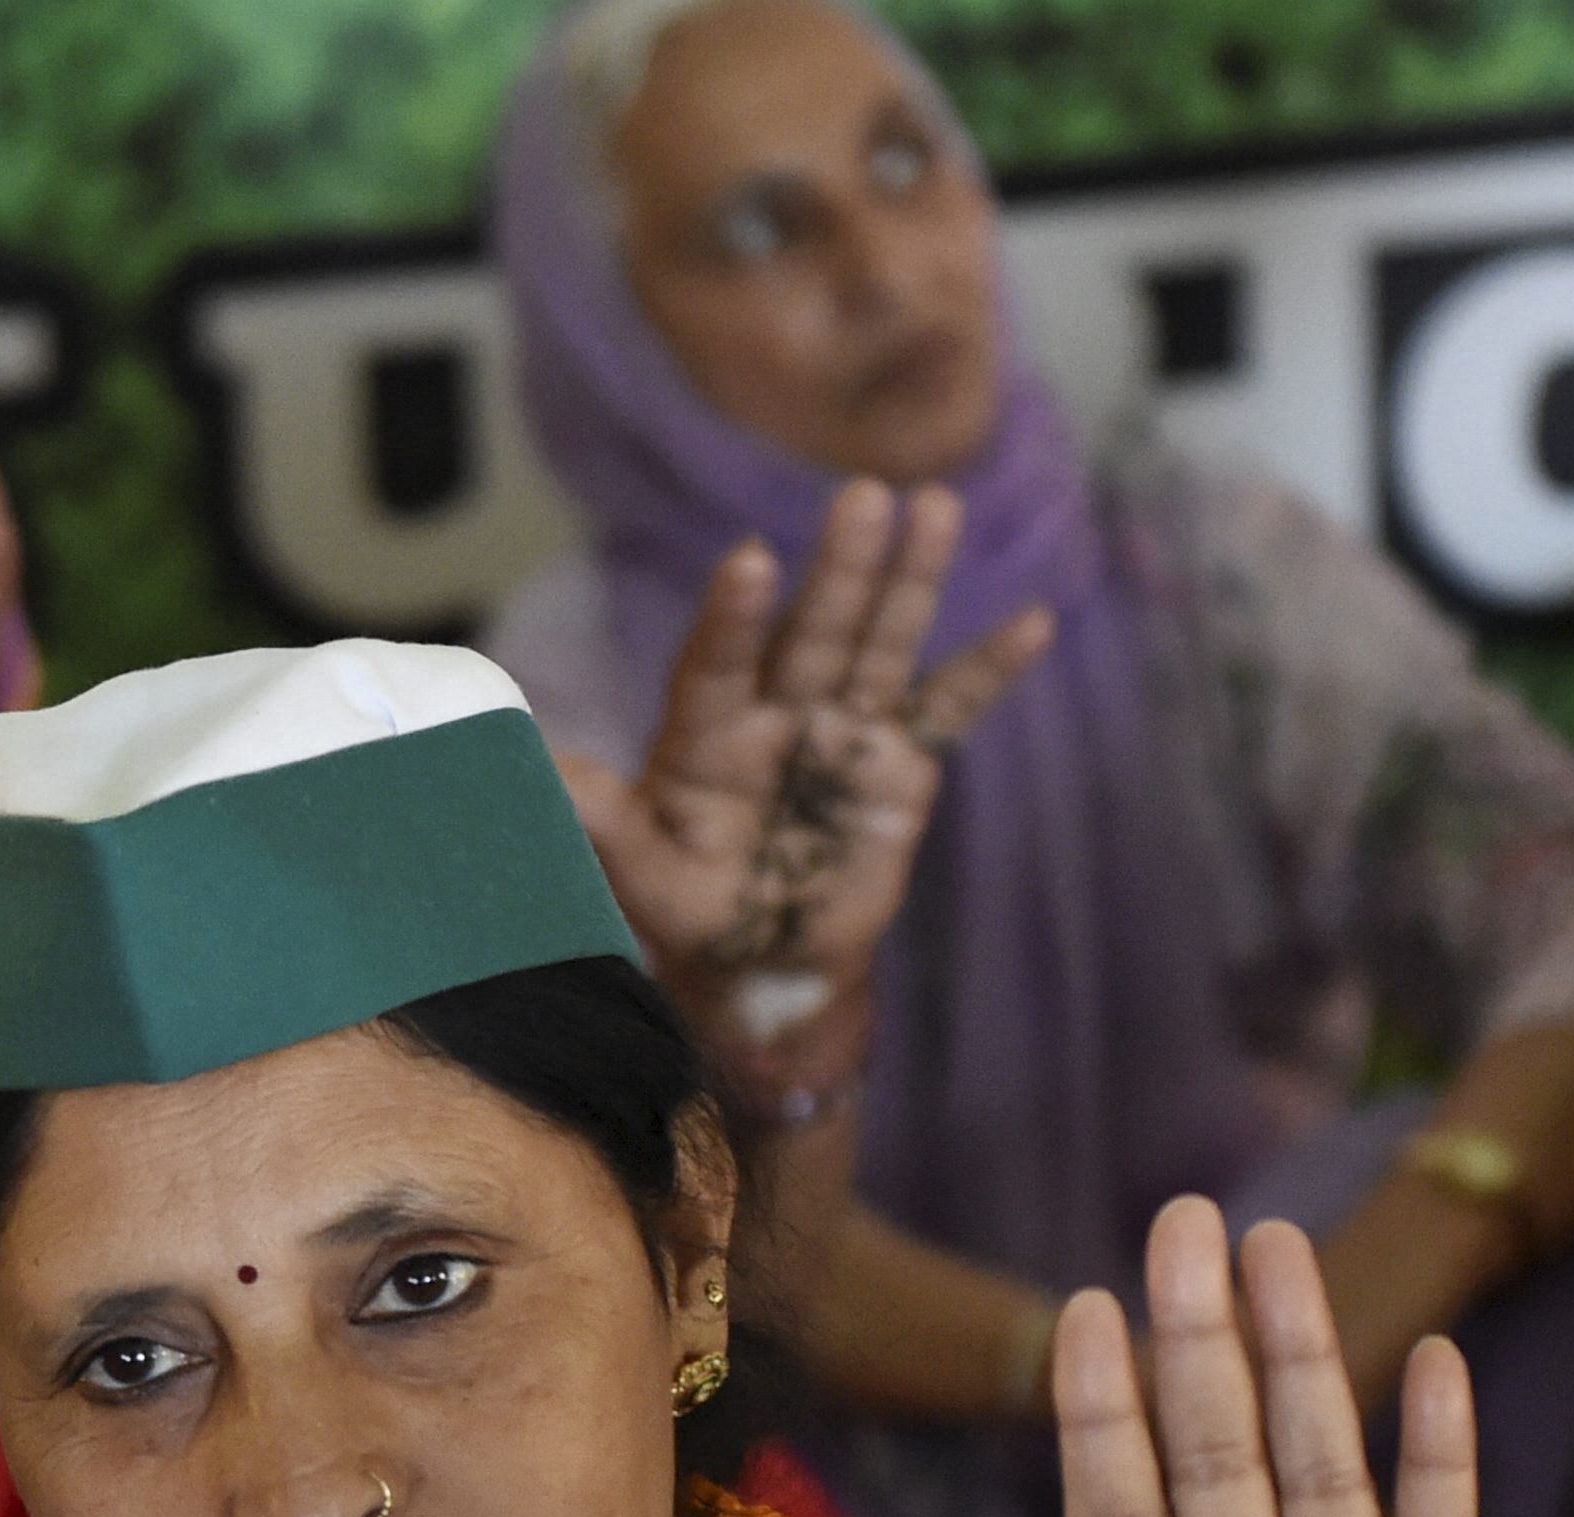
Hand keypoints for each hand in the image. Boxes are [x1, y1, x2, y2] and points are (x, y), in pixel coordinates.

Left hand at [557, 477, 1051, 1112]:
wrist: (765, 961)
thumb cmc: (695, 912)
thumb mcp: (644, 877)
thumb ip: (601, 820)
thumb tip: (539, 772)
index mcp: (707, 731)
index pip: (720, 662)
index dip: (734, 616)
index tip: (750, 563)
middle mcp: (779, 709)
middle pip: (811, 630)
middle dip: (839, 568)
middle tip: (861, 496)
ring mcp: (845, 727)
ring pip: (879, 642)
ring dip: (910, 579)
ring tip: (935, 505)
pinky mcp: (902, 760)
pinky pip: (949, 708)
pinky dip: (990, 669)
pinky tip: (1034, 622)